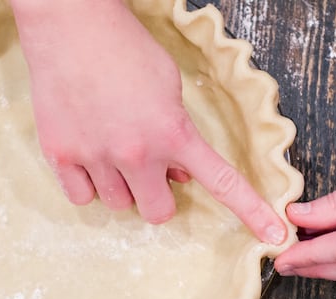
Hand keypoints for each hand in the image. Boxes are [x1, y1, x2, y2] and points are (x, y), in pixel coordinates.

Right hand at [11, 0, 286, 244]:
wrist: (71, 24)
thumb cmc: (126, 48)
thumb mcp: (169, 86)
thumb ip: (178, 134)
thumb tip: (177, 177)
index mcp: (174, 133)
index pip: (221, 182)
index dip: (251, 212)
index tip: (274, 236)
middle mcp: (137, 154)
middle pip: (157, 212)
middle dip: (156, 195)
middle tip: (147, 169)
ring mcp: (96, 157)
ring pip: (118, 204)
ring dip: (121, 186)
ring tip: (111, 147)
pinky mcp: (61, 155)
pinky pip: (81, 197)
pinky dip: (87, 183)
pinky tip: (87, 152)